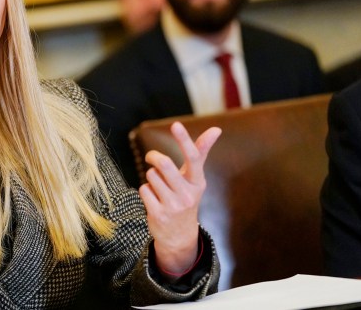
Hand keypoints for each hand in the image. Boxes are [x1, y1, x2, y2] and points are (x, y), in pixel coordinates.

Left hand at [138, 121, 220, 276]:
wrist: (179, 236)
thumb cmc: (185, 197)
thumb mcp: (195, 179)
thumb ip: (201, 153)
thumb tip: (216, 129)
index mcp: (198, 182)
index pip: (193, 158)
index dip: (184, 140)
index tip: (176, 125)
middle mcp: (187, 194)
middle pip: (164, 164)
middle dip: (154, 157)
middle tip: (152, 157)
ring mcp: (173, 206)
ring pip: (151, 176)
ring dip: (151, 178)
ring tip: (159, 189)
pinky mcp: (158, 214)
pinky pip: (144, 189)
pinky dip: (146, 191)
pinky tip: (154, 200)